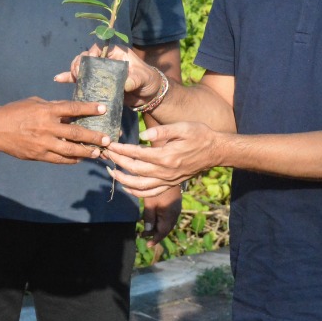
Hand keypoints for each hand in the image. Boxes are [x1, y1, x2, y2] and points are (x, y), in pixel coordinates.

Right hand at [0, 97, 109, 162]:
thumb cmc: (15, 112)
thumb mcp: (34, 103)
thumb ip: (53, 106)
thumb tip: (71, 109)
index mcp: (46, 110)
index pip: (73, 109)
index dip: (89, 109)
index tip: (103, 108)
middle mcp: (46, 127)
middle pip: (76, 132)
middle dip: (93, 136)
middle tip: (107, 139)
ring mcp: (42, 143)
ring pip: (70, 150)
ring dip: (86, 152)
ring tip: (97, 153)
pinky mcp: (38, 155)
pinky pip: (58, 159)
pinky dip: (70, 160)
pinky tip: (79, 159)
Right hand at [54, 44, 164, 105]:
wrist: (149, 95)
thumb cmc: (148, 81)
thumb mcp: (142, 79)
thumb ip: (134, 80)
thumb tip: (125, 84)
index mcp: (116, 52)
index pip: (99, 48)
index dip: (91, 54)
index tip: (87, 63)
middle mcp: (106, 59)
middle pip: (87, 57)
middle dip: (79, 64)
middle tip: (78, 74)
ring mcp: (100, 71)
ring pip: (82, 66)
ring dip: (74, 70)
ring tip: (72, 78)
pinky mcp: (97, 81)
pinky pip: (81, 78)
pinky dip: (70, 77)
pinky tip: (58, 79)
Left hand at [105, 122, 220, 190]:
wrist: (215, 151)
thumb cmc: (199, 135)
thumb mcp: (183, 127)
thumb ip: (162, 132)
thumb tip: (143, 136)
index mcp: (166, 156)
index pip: (137, 154)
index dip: (121, 149)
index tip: (110, 144)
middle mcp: (165, 171)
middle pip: (134, 170)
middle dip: (117, 162)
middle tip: (106, 154)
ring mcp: (168, 180)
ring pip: (139, 186)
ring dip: (122, 180)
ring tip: (110, 172)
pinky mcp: (170, 184)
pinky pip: (150, 193)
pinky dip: (136, 192)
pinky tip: (126, 186)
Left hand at [138, 183, 182, 247]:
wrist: (170, 173)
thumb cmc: (158, 188)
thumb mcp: (150, 203)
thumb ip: (149, 217)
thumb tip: (148, 230)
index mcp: (169, 216)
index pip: (163, 232)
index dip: (155, 239)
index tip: (148, 244)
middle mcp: (174, 214)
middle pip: (165, 229)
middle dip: (154, 233)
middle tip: (143, 235)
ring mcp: (175, 208)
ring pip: (166, 222)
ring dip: (156, 226)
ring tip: (146, 228)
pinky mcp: (174, 203)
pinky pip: (167, 216)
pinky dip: (159, 220)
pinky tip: (152, 217)